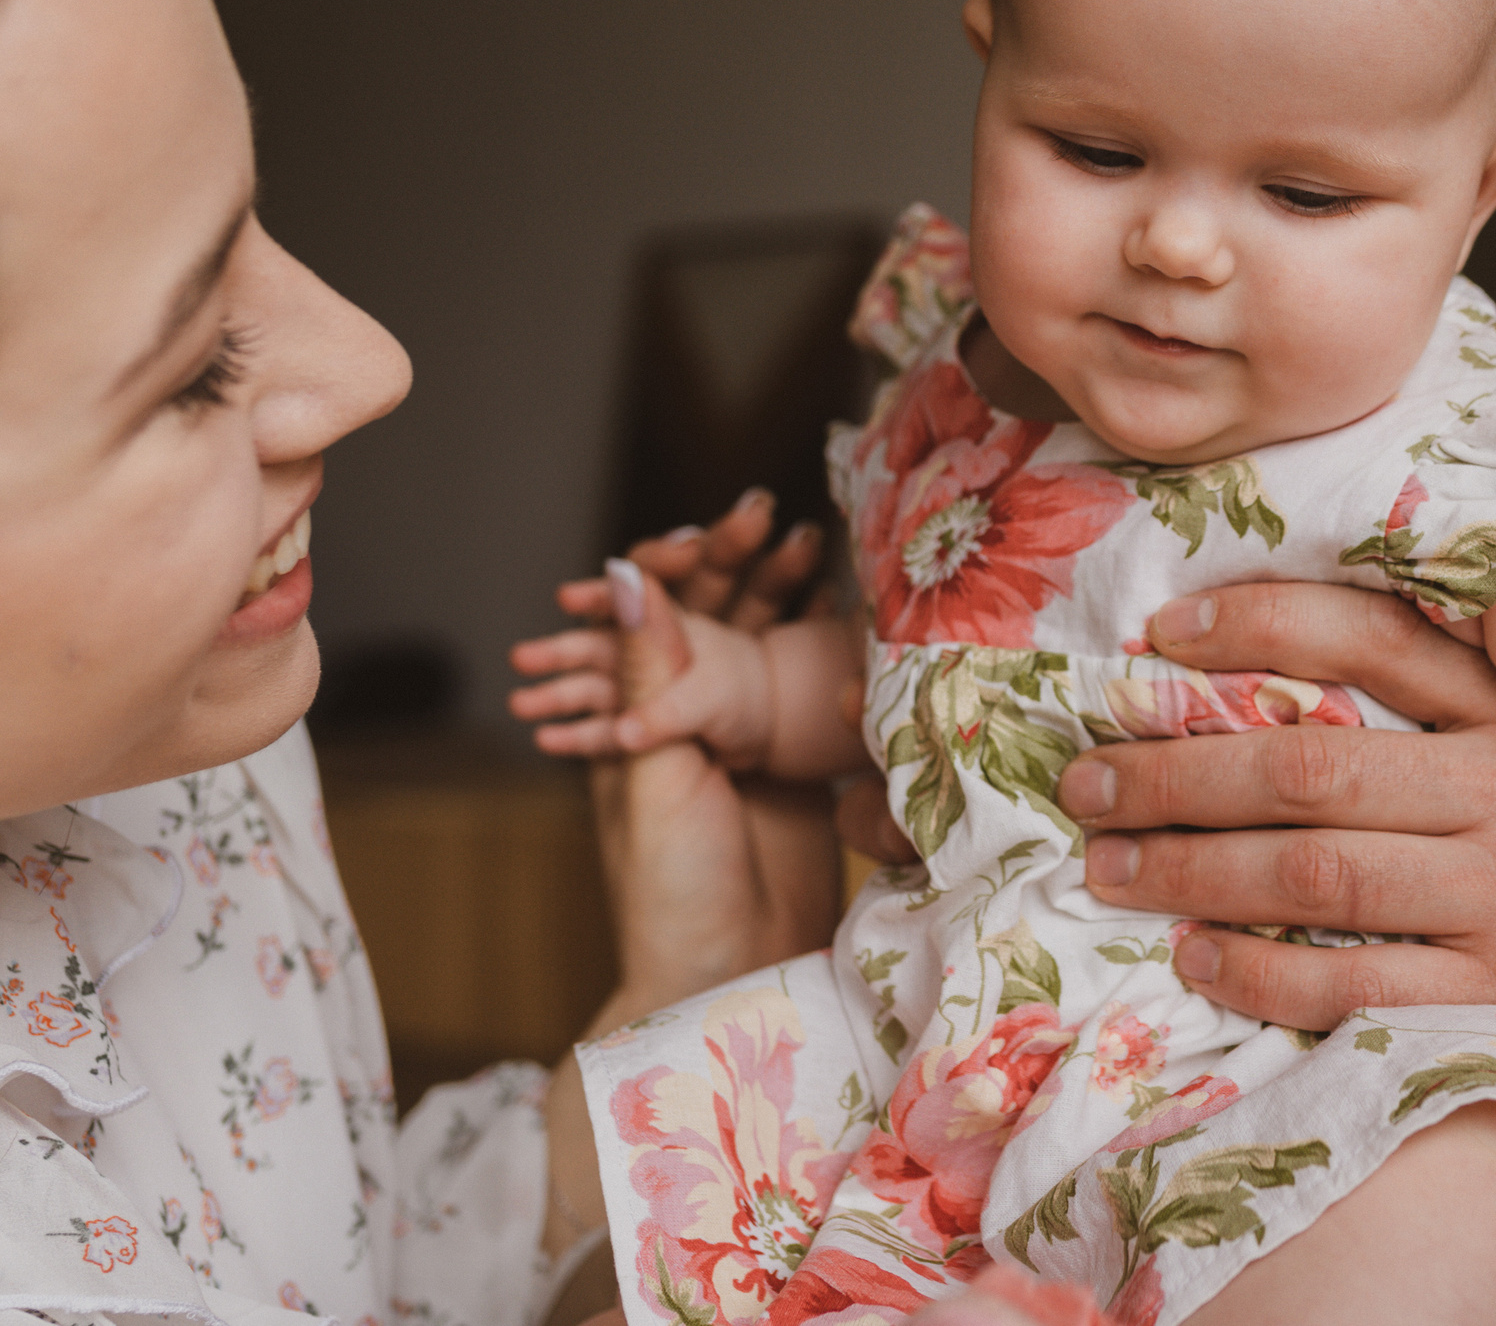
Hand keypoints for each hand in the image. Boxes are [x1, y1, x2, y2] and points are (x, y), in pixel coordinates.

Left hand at [537, 497, 854, 1262]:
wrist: (733, 979)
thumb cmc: (672, 889)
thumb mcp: (654, 773)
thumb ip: (652, 673)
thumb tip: (629, 570)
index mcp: (636, 714)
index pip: (652, 614)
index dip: (682, 564)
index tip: (721, 526)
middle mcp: (689, 715)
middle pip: (718, 616)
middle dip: (745, 563)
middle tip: (779, 516)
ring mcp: (749, 739)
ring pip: (769, 641)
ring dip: (792, 593)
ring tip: (826, 544)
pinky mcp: (801, 766)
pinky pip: (816, 690)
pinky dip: (834, 646)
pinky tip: (866, 611)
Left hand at [1060, 582, 1495, 1111]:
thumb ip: (1488, 669)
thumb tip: (1365, 594)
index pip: (1380, 638)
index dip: (1263, 624)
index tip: (1165, 630)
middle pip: (1312, 765)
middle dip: (1180, 769)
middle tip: (1085, 777)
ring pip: (1316, 874)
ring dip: (1196, 869)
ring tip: (1109, 866)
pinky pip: (1356, 985)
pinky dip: (1264, 974)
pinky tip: (1195, 960)